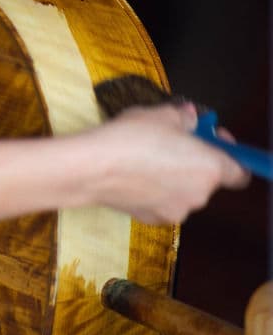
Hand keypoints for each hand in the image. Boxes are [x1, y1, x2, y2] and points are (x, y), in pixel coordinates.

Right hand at [87, 101, 249, 224]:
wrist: (94, 167)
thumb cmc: (131, 137)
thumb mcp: (161, 114)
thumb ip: (184, 117)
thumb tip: (191, 118)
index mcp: (210, 169)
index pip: (240, 172)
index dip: (228, 154)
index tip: (209, 138)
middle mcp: (199, 195)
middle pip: (208, 180)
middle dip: (195, 162)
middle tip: (172, 143)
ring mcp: (176, 211)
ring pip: (184, 191)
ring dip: (174, 177)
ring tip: (148, 158)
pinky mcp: (153, 219)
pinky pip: (164, 202)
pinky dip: (156, 191)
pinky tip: (136, 175)